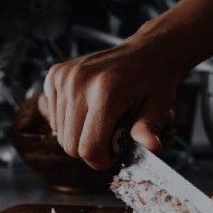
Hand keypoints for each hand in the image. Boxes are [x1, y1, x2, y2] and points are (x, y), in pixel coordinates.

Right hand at [41, 33, 184, 168]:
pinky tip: (88, 107)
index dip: (102, 160)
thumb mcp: (158, 106)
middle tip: (111, 135)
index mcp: (106, 91)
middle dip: (91, 148)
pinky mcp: (55, 75)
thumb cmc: (154, 81)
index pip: (88, 148)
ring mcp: (64, 77)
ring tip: (101, 119)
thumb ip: (148, 129)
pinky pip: (53, 116)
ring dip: (79, 134)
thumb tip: (153, 147)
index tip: (115, 154)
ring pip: (60, 133)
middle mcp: (79, 82)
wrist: (146, 51)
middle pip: (70, 145)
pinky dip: (69, 120)